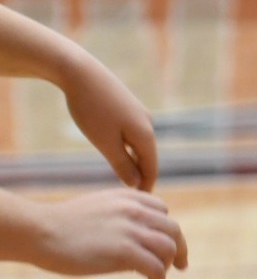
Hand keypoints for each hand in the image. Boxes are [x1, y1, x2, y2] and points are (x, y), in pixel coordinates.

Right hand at [25, 188, 187, 278]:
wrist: (42, 231)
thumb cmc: (63, 224)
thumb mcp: (101, 206)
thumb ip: (121, 213)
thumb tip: (134, 233)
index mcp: (130, 198)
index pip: (163, 212)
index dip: (166, 230)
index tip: (166, 244)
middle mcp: (136, 210)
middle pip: (173, 229)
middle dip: (180, 248)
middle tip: (181, 264)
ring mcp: (132, 230)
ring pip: (169, 248)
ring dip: (169, 265)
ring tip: (158, 277)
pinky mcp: (125, 252)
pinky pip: (156, 268)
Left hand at [56, 49, 157, 190]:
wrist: (81, 73)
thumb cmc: (91, 110)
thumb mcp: (105, 143)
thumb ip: (122, 164)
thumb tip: (137, 183)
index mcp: (146, 134)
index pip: (152, 168)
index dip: (146, 187)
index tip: (140, 205)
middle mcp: (148, 123)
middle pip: (148, 156)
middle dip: (142, 176)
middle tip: (132, 197)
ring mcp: (138, 113)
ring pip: (140, 144)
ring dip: (134, 162)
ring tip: (125, 178)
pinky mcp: (127, 106)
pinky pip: (133, 133)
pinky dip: (128, 148)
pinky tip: (117, 152)